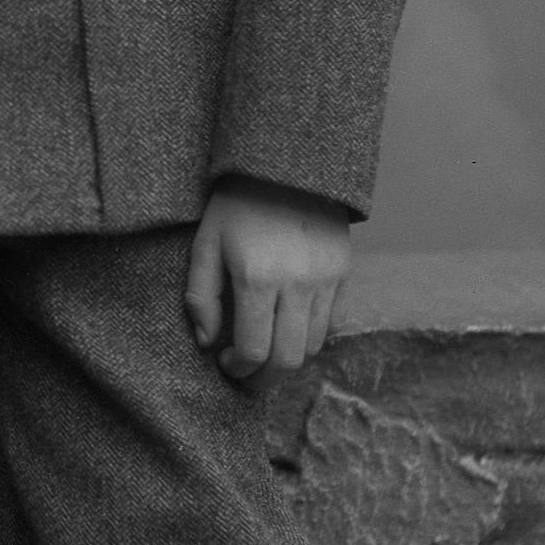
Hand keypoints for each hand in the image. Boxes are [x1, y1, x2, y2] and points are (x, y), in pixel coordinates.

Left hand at [182, 179, 350, 383]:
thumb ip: (201, 297)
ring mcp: (326, 279)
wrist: (286, 165)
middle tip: (248, 377)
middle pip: (288, 358)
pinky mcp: (344, 271)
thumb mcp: (205, 244)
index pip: (255, 350)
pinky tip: (288, 327)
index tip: (226, 364)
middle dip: (266, 379)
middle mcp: (297, 284)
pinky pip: (332, 321)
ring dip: (288, 359)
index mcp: (256, 279)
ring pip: (314, 345)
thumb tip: (207, 342)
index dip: (239, 369)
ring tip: (266, 352)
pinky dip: (311, 335)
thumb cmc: (237, 204)